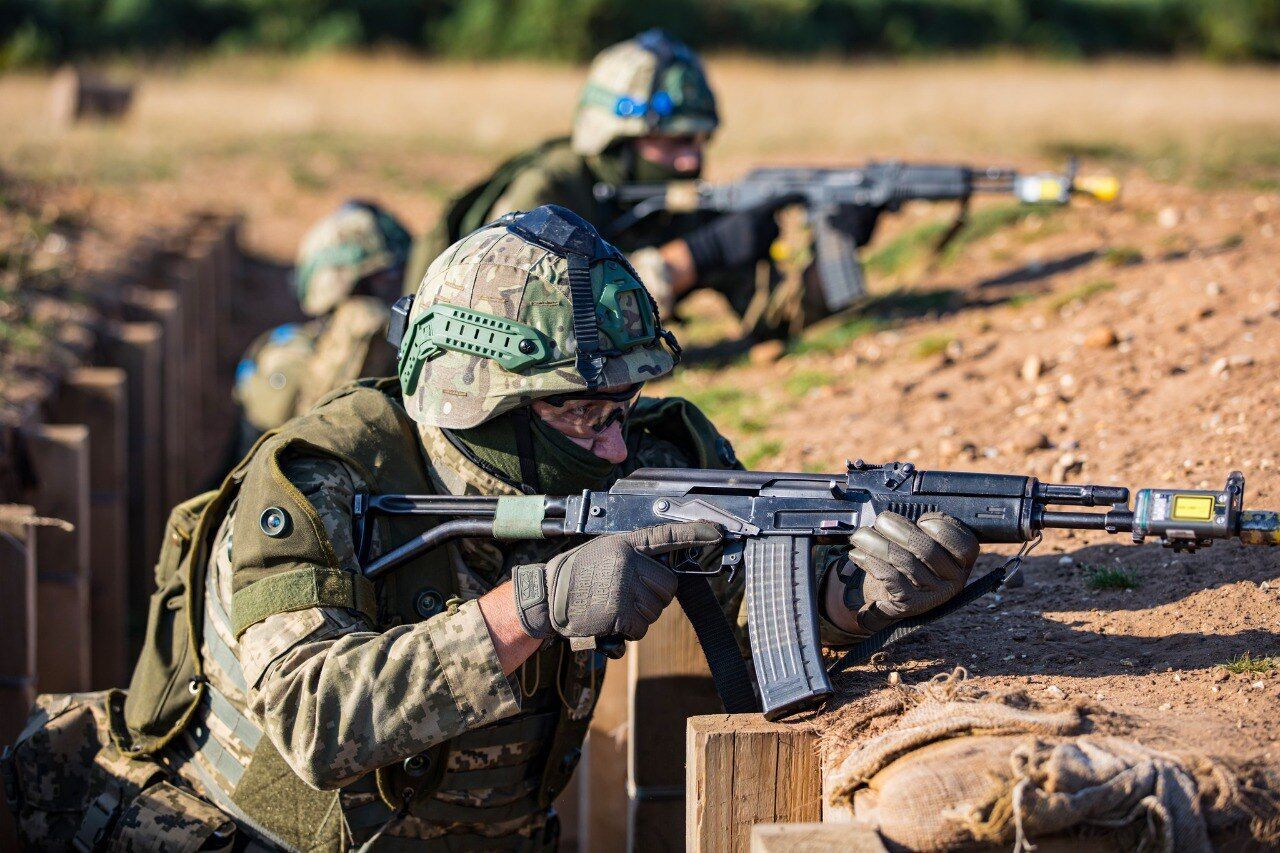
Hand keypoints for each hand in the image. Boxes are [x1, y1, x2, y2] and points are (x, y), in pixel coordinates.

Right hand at [512, 522, 722, 642]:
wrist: (546, 597)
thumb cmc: (577, 574)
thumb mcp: (605, 552)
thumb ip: (635, 555)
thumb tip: (665, 570)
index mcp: (625, 543)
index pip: (666, 536)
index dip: (695, 535)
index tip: (718, 533)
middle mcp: (627, 562)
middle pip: (668, 586)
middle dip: (653, 596)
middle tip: (625, 594)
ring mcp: (623, 587)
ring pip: (656, 610)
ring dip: (639, 615)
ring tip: (612, 605)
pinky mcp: (618, 613)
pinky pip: (640, 628)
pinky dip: (627, 631)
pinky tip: (608, 619)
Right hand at [681, 200, 790, 275]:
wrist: (707, 250)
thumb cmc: (723, 234)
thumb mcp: (741, 219)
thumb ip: (760, 220)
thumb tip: (777, 223)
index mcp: (754, 212)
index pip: (780, 202)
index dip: (795, 198)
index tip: (805, 197)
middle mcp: (758, 226)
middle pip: (777, 229)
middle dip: (770, 232)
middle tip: (752, 234)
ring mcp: (756, 243)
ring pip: (772, 244)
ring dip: (764, 246)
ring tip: (745, 245)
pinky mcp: (753, 259)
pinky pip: (766, 259)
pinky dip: (759, 258)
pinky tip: (744, 254)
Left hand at [825, 512, 978, 635]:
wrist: (890, 593)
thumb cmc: (907, 558)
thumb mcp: (920, 539)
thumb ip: (919, 527)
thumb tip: (895, 512)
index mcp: (962, 560)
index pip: (965, 544)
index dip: (943, 529)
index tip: (922, 520)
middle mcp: (954, 580)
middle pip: (928, 550)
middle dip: (899, 529)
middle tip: (880, 521)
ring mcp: (934, 595)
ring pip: (905, 562)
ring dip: (877, 544)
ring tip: (860, 536)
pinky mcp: (912, 605)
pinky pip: (892, 578)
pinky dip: (872, 562)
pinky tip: (859, 554)